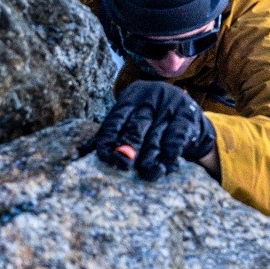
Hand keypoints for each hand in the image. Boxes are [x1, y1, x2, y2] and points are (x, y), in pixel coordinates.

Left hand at [88, 81, 217, 181]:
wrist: (191, 119)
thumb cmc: (152, 123)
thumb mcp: (132, 120)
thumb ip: (109, 134)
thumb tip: (78, 154)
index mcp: (132, 96)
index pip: (116, 118)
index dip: (108, 138)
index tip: (104, 157)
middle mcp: (151, 96)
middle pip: (136, 126)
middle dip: (129, 148)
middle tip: (123, 166)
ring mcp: (171, 105)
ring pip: (157, 136)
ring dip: (152, 157)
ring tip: (148, 172)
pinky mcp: (188, 116)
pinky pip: (177, 138)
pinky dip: (171, 153)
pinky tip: (167, 166)